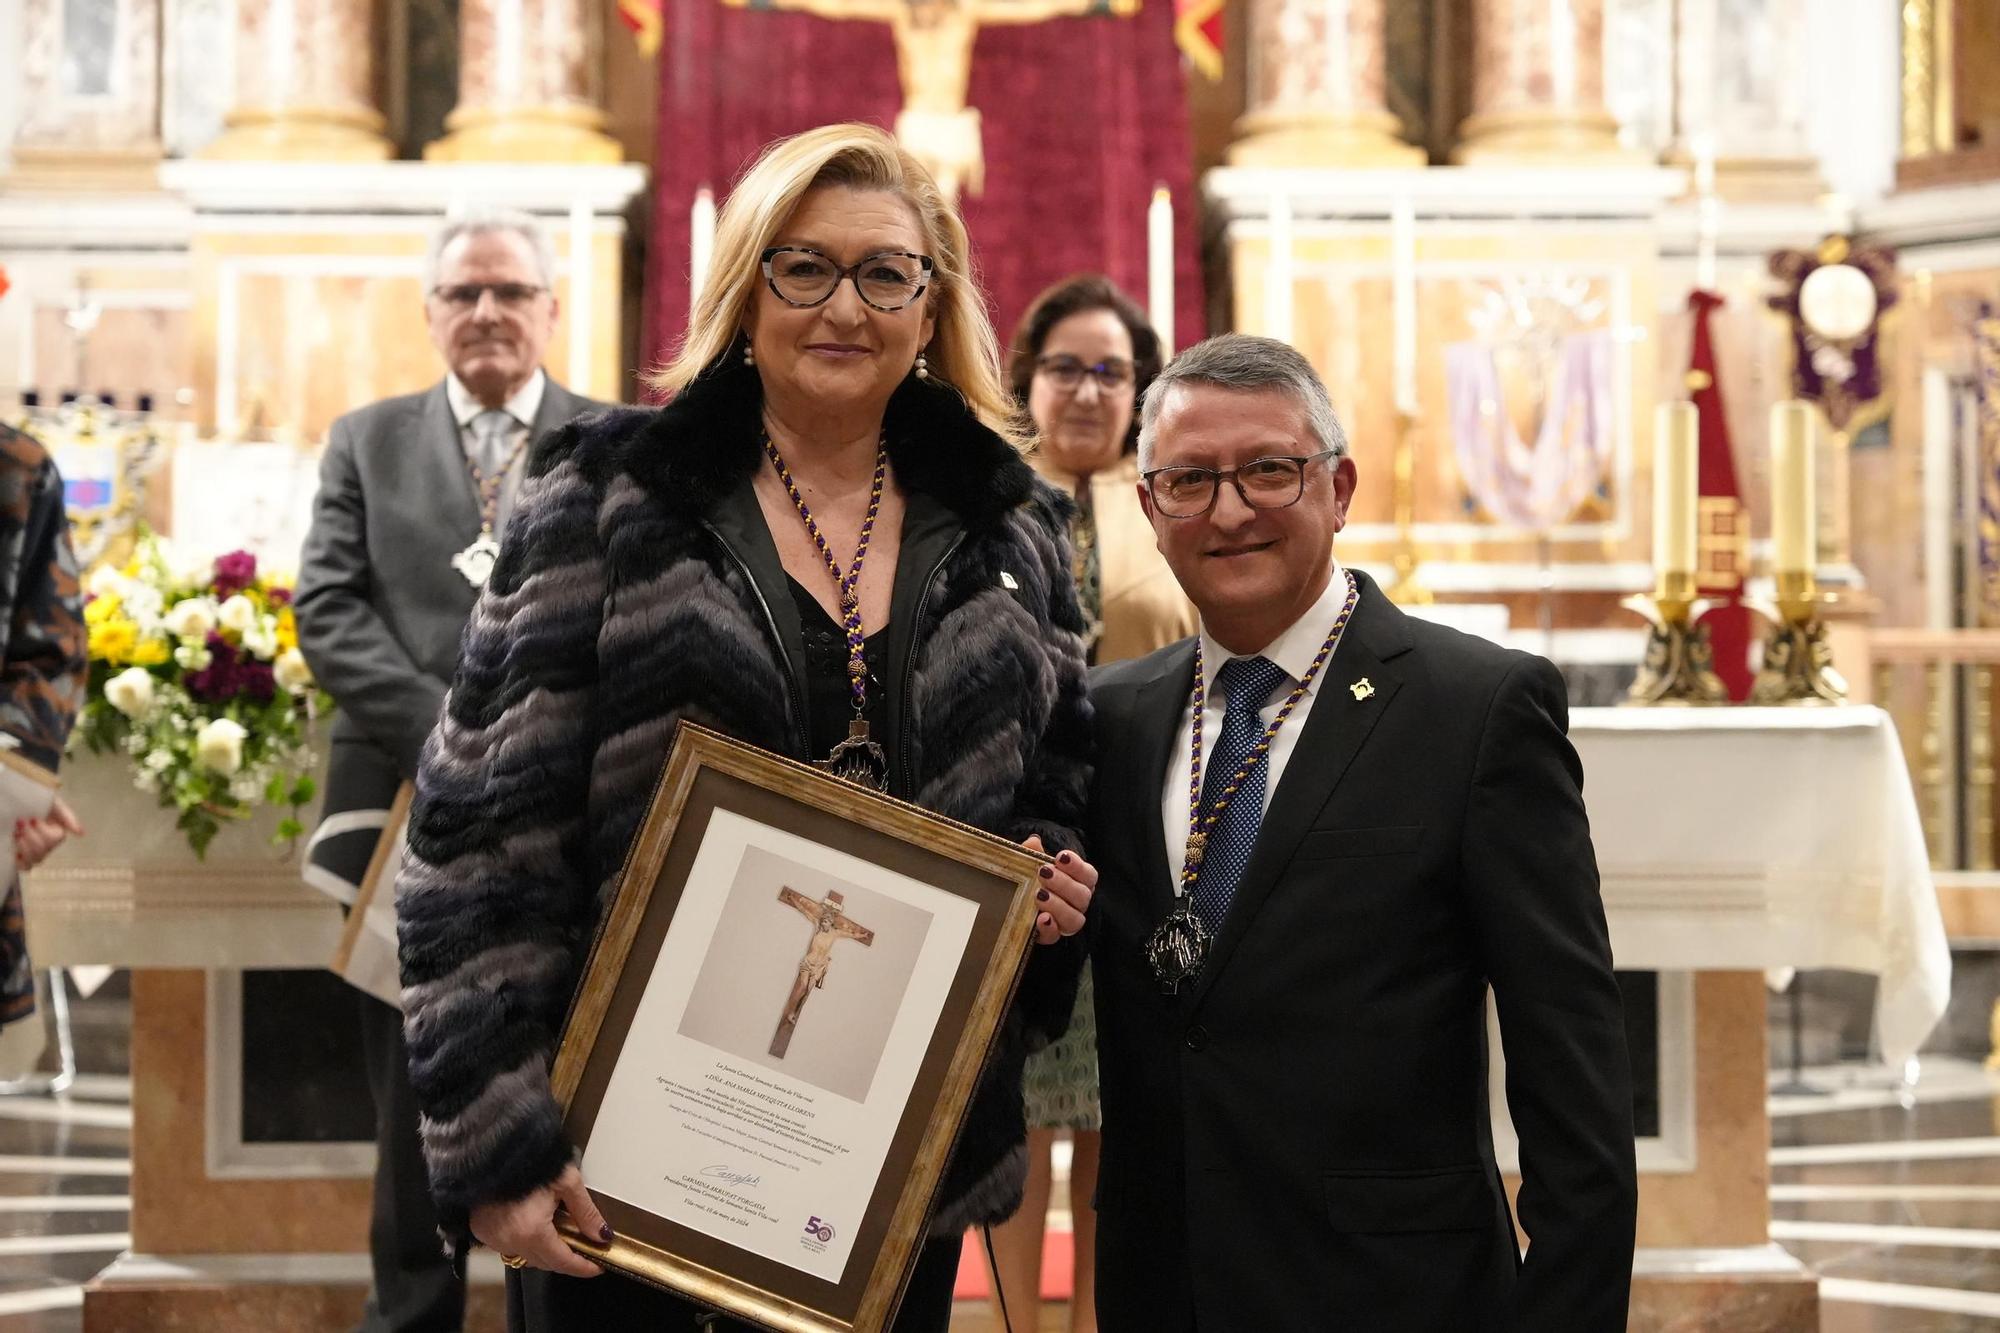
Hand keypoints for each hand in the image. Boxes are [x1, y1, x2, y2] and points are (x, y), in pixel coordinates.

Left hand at [15, 797, 82, 871]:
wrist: (18, 805)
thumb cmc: (36, 806)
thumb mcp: (53, 805)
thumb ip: (68, 817)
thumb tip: (81, 833)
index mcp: (57, 834)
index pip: (55, 839)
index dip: (42, 830)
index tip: (33, 819)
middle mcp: (48, 846)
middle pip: (44, 849)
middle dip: (30, 835)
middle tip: (20, 823)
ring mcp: (35, 854)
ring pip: (36, 860)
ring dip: (24, 846)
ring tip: (16, 834)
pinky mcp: (22, 860)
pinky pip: (25, 867)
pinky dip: (20, 861)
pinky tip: (16, 850)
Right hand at [469, 1164, 611, 1278]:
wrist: (495, 1146)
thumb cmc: (534, 1160)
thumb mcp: (567, 1182)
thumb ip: (586, 1212)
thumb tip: (602, 1236)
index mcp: (532, 1232)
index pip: (562, 1262)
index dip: (583, 1267)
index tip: (598, 1267)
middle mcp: (510, 1242)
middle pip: (545, 1263)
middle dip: (566, 1261)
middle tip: (585, 1250)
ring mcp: (494, 1239)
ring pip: (526, 1258)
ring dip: (546, 1253)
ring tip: (564, 1239)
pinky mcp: (482, 1232)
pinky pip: (509, 1248)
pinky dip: (525, 1244)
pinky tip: (537, 1230)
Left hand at [1022, 834, 1094, 945]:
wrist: (1010, 905)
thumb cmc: (1029, 880)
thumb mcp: (1028, 864)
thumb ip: (1033, 853)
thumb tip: (1034, 841)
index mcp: (1077, 882)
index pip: (1089, 875)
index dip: (1078, 866)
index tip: (1061, 856)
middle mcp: (1077, 904)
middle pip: (1083, 896)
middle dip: (1064, 883)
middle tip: (1044, 873)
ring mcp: (1065, 922)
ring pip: (1075, 919)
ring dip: (1059, 906)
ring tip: (1040, 895)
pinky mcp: (1050, 935)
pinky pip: (1056, 936)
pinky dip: (1050, 927)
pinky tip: (1040, 918)